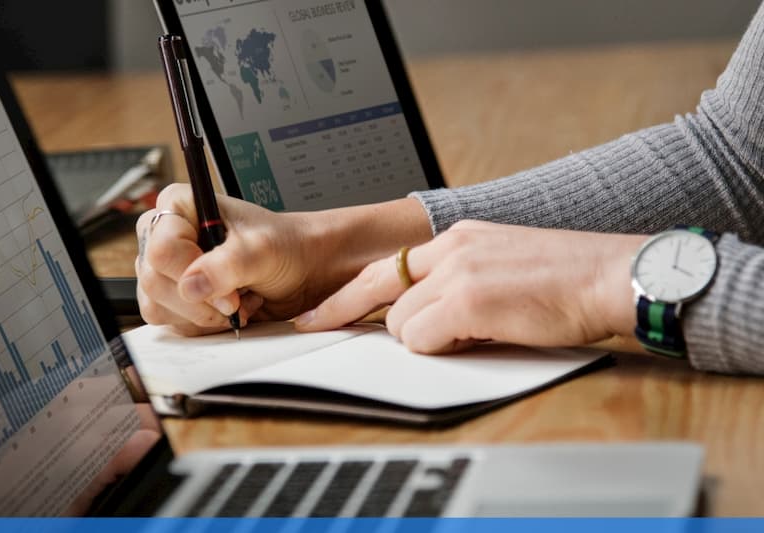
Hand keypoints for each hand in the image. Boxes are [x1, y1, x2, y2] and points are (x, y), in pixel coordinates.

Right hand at [135, 184, 431, 335]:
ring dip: (201, 314)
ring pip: (158, 305)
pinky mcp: (174, 296)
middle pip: (155, 280)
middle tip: (236, 300)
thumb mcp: (262, 250)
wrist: (301, 270)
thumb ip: (228, 265)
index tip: (229, 290)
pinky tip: (228, 310)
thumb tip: (191, 285)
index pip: (162, 248)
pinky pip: (170, 321)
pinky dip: (201, 324)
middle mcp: (166, 234)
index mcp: (179, 206)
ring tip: (237, 301)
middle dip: (200, 301)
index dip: (192, 274)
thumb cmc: (285, 247)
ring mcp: (167, 268)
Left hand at [297, 220, 645, 352]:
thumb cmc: (569, 279)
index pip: (387, 265)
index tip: (319, 311)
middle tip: (315, 328)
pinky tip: (480, 338)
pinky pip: (422, 338)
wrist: (613, 275)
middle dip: (352, 315)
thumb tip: (431, 314)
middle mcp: (451, 247)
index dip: (347, 293)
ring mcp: (458, 272)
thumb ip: (461, 280)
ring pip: (401, 322)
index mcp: (459, 237)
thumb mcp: (503, 263)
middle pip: (379, 291)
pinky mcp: (469, 300)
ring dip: (425, 338)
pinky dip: (441, 348)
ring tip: (471, 334)